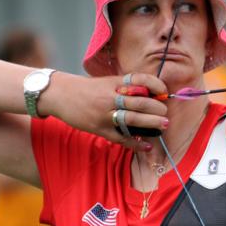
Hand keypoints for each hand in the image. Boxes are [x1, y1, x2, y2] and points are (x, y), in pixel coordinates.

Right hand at [41, 72, 167, 151]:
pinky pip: (121, 137)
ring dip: (151, 123)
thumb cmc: (88, 89)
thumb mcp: (107, 83)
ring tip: (163, 126)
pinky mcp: (99, 128)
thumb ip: (127, 88)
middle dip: (157, 109)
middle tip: (166, 114)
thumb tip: (152, 96)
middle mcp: (111, 97)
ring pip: (132, 119)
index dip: (156, 85)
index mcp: (115, 83)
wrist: (60, 95)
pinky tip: (146, 145)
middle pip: (140, 102)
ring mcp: (104, 114)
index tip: (164, 92)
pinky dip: (135, 143)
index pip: (140, 80)